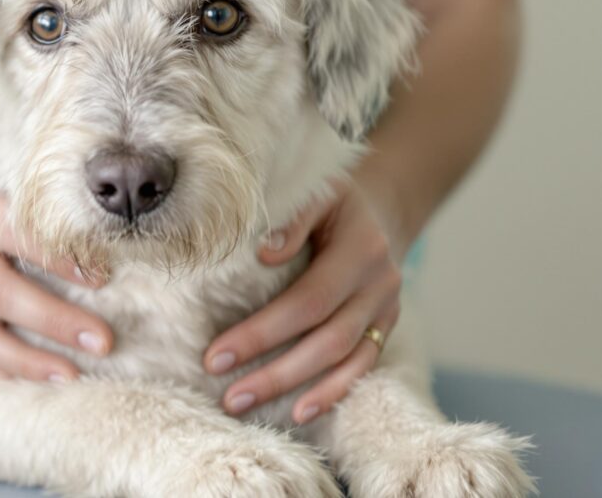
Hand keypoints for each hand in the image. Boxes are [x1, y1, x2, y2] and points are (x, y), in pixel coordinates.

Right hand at [0, 170, 113, 382]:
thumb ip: (33, 194)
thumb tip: (107, 225)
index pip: (15, 234)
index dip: (58, 259)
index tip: (102, 277)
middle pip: (0, 292)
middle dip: (54, 321)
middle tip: (102, 340)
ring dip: (29, 360)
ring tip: (72, 374)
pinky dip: (4, 368)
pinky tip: (40, 379)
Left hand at [203, 179, 403, 422]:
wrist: (376, 209)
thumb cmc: (329, 199)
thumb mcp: (317, 189)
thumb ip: (294, 215)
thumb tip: (265, 250)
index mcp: (361, 245)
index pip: (309, 299)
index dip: (263, 331)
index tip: (215, 354)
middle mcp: (379, 281)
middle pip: (326, 337)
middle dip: (273, 369)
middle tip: (225, 391)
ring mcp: (386, 307)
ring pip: (343, 359)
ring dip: (294, 387)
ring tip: (243, 403)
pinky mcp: (385, 326)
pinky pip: (362, 367)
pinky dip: (333, 393)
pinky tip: (299, 413)